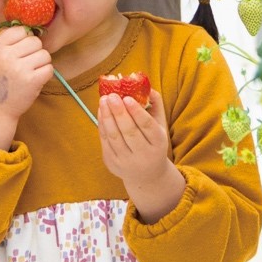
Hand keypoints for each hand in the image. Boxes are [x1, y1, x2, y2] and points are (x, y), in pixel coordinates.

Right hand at [0, 28, 53, 151]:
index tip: (21, 50)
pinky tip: (36, 80)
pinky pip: (49, 68)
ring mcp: (20, 69)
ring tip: (31, 72)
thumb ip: (6, 41)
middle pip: (35, 41)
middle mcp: (7, 56)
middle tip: (27, 64)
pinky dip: (46, 74)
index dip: (25, 39)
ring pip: (45, 54)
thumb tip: (26, 27)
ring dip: (42, 63)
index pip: (20, 30)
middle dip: (35, 51)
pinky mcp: (32, 81)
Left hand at [100, 90, 183, 222]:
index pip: (147, 127)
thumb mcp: (160, 126)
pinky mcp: (112, 164)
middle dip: (118, 112)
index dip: (137, 112)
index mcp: (158, 144)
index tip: (127, 97)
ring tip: (104, 100)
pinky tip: (101, 111)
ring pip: (114, 137)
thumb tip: (147, 87)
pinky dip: (102, 125)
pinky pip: (105, 141)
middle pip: (129, 132)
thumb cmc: (153, 143)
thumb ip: (156, 106)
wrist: (146, 175)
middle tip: (112, 95)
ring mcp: (126, 162)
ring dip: (107, 117)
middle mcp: (143, 155)